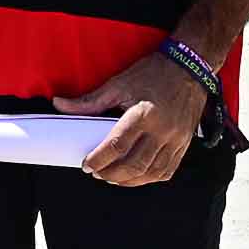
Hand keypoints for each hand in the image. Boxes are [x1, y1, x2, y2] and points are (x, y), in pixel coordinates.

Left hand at [64, 47, 213, 185]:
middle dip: (110, 174)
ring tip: (112, 177)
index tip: (86, 164)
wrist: (189, 67)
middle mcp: (162, 130)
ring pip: (151, 172)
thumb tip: (59, 104)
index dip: (98, 159)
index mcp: (144, 114)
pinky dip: (149, 177)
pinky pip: (167, 170)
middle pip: (133, 165)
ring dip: (129, 180)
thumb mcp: (118, 83)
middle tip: (96, 172)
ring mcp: (176, 139)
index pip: (117, 146)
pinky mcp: (185, 143)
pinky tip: (136, 176)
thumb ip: (89, 101)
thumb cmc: (153, 73)